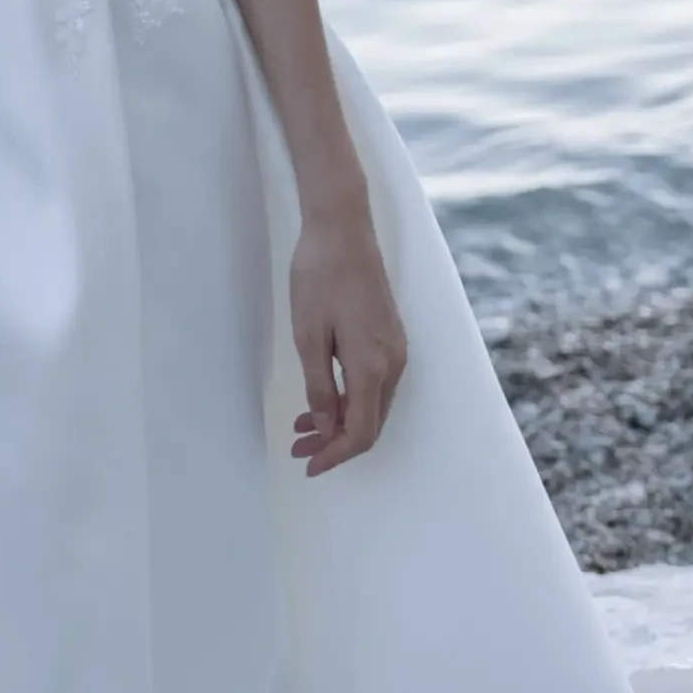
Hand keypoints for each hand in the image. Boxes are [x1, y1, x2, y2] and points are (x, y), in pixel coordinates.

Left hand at [288, 198, 407, 475]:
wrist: (342, 228)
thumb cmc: (320, 275)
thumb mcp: (308, 335)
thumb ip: (319, 386)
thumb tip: (327, 428)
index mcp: (372, 364)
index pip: (360, 430)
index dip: (335, 455)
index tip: (308, 465)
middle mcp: (393, 362)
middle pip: (370, 423)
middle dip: (336, 444)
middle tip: (297, 450)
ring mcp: (395, 349)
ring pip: (372, 404)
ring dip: (340, 422)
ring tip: (302, 429)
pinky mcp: (389, 337)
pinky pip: (374, 383)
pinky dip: (349, 399)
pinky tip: (322, 400)